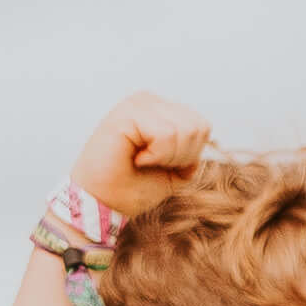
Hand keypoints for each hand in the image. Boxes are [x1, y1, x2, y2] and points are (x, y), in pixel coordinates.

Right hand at [74, 94, 210, 222]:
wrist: (101, 204)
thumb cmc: (131, 189)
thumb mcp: (174, 171)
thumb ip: (192, 151)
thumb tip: (204, 133)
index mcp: (159, 110)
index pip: (202, 127)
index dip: (187, 157)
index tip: (157, 165)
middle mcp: (149, 101)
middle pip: (198, 127)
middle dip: (180, 157)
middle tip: (149, 164)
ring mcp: (137, 104)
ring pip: (185, 130)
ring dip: (166, 157)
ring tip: (141, 161)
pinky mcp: (128, 113)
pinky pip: (167, 134)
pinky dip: (156, 156)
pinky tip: (136, 158)